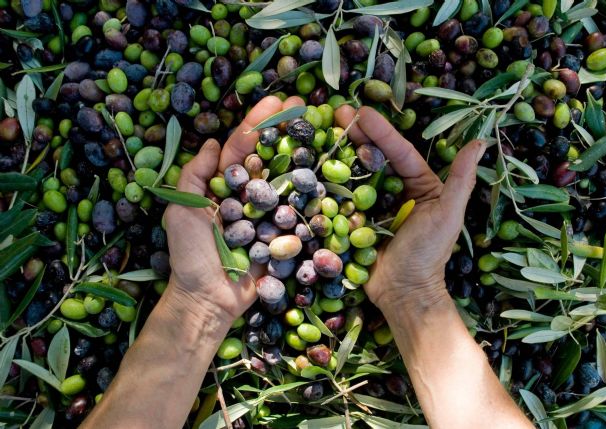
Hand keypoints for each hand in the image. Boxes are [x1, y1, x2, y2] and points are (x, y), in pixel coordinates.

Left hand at [164, 96, 304, 322]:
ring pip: (287, 180)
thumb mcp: (181, 210)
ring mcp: (268, 214)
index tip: (278, 101)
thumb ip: (194, 176)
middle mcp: (247, 195)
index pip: (242, 147)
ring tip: (321, 129)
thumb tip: (212, 143)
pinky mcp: (283, 235)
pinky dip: (312, 193)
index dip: (258, 123)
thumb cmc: (191, 255)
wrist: (210, 299)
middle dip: (286, 130)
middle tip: (306, 105)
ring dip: (303, 154)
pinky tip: (327, 172)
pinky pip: (299, 211)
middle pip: (269, 157)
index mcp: (223, 186)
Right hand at [335, 105, 485, 312]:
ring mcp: (373, 205)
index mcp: (420, 185)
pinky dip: (331, 180)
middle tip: (337, 112)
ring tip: (324, 130)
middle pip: (375, 157)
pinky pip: (343, 197)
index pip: (399, 152)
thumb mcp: (448, 214)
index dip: (382, 132)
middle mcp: (396, 190)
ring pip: (357, 172)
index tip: (362, 112)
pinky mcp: (355, 220)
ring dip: (341, 151)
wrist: (403, 292)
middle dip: (357, 134)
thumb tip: (479, 142)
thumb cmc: (429, 254)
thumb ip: (461, 179)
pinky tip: (317, 163)